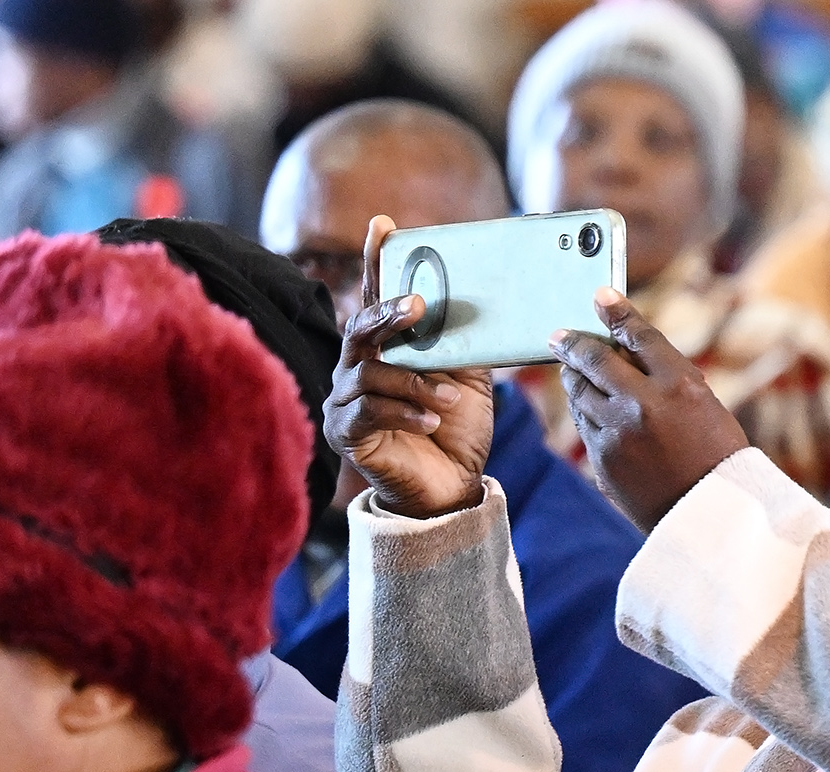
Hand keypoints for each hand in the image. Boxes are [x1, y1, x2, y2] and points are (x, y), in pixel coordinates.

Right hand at [325, 215, 494, 517]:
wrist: (451, 487)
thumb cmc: (454, 429)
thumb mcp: (467, 378)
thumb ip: (463, 341)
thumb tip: (484, 298)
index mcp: (384, 348)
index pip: (377, 297)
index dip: (377, 260)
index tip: (385, 225)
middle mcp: (356, 367)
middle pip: (361, 326)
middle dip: (389, 314)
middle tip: (419, 305)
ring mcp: (346, 399)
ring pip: (370, 373)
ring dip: (414, 382)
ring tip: (449, 398)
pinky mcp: (345, 432)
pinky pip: (369, 411)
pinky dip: (405, 412)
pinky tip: (431, 421)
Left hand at [551, 289, 749, 532]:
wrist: (711, 515)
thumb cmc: (716, 454)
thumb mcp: (705, 404)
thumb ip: (667, 375)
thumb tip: (624, 349)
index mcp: (680, 385)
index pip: (640, 335)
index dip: (617, 312)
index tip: (600, 296)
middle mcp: (643, 405)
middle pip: (595, 359)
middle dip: (574, 342)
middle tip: (559, 334)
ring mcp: (617, 434)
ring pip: (579, 392)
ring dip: (573, 376)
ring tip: (570, 368)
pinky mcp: (602, 460)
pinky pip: (583, 424)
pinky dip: (584, 410)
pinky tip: (587, 406)